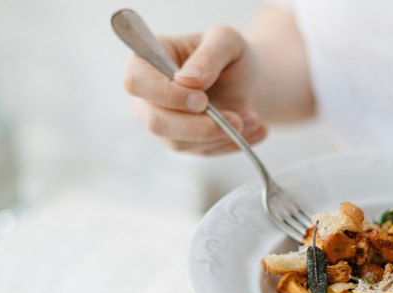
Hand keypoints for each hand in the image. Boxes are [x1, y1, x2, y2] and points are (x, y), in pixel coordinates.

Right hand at [124, 25, 267, 154]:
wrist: (248, 81)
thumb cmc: (230, 55)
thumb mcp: (227, 41)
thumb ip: (209, 55)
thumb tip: (187, 80)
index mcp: (146, 61)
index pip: (137, 82)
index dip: (166, 95)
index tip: (202, 100)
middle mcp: (147, 96)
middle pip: (156, 122)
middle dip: (198, 126)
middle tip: (236, 120)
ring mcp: (163, 123)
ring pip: (180, 143)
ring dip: (221, 135)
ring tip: (253, 119)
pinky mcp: (183, 142)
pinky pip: (202, 151)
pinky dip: (232, 143)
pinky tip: (255, 129)